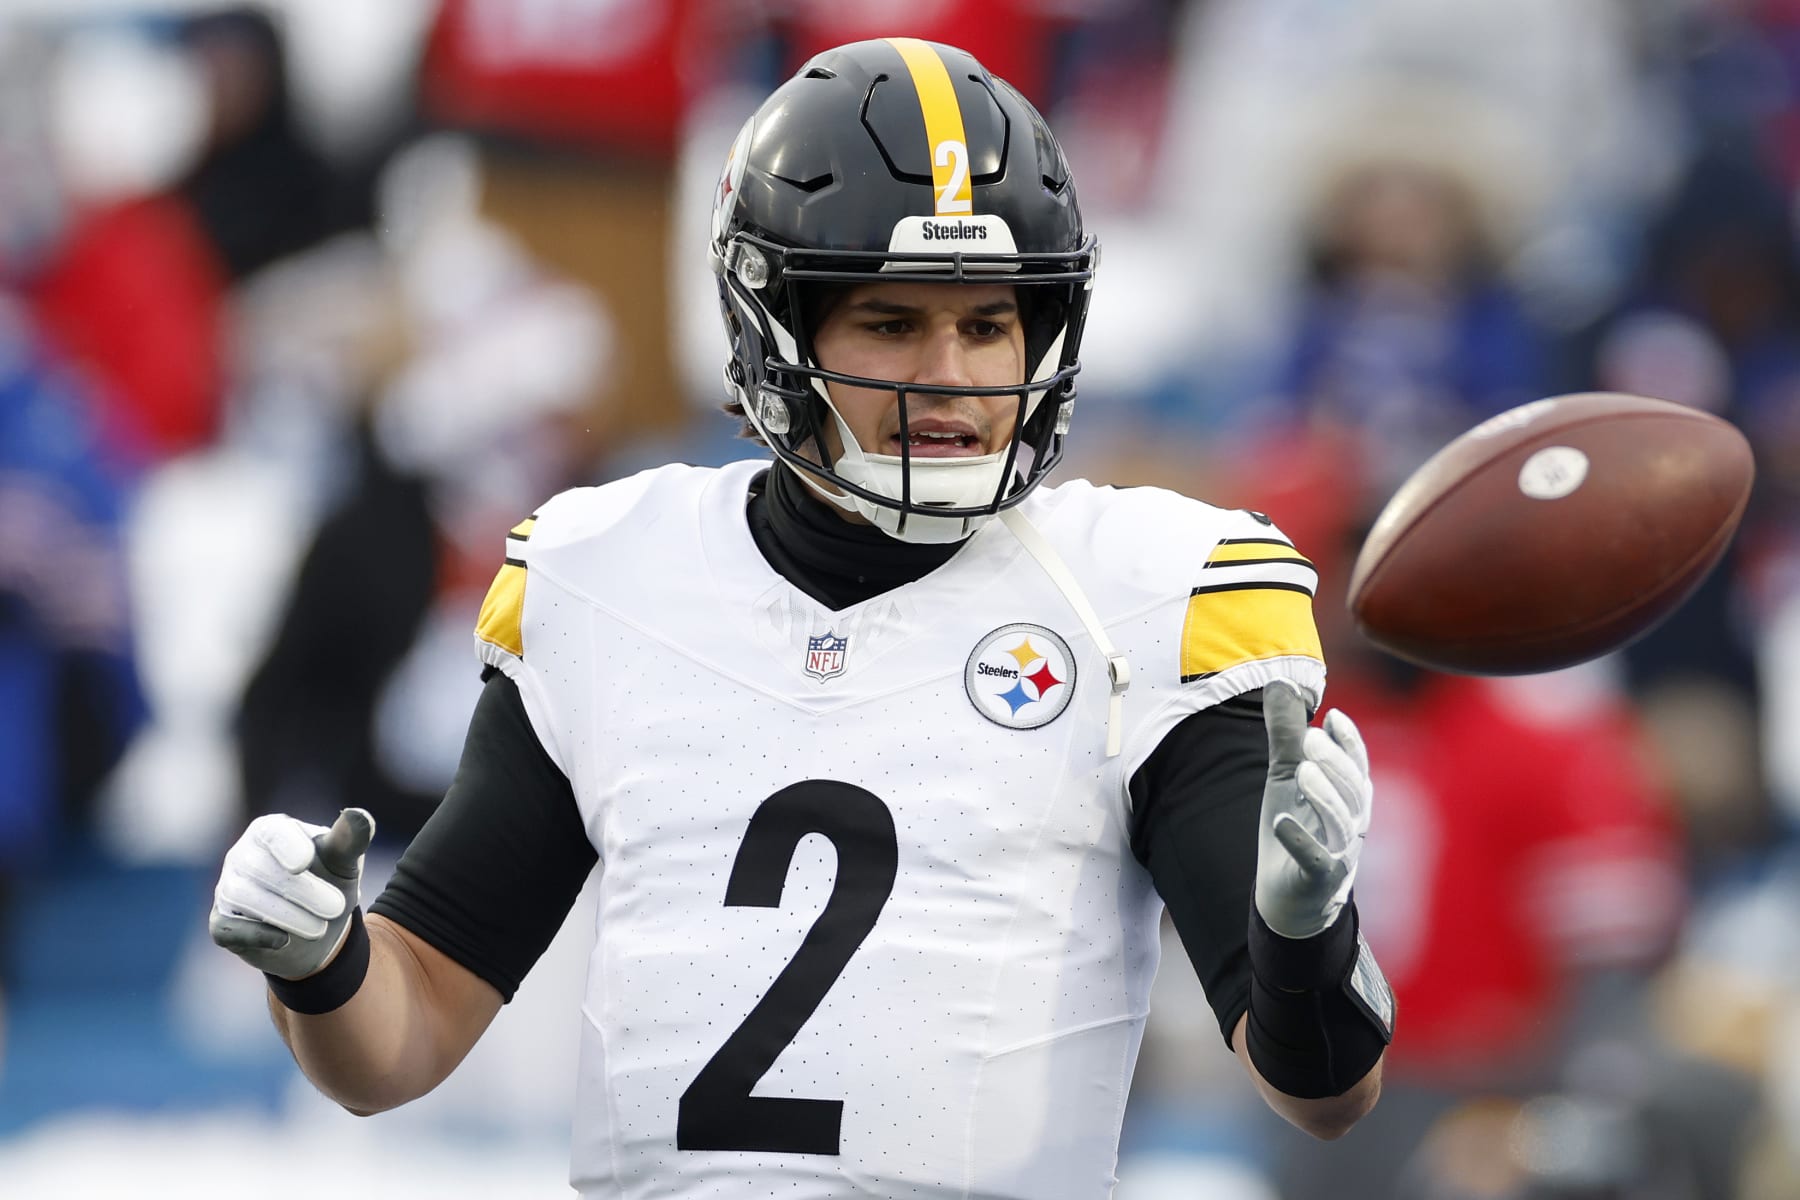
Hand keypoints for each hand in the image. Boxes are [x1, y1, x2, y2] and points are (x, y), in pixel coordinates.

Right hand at [210, 808, 374, 979]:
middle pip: (258, 868)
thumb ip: (350, 840)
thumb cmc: (330, 882)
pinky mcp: (221, 922)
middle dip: (301, 891)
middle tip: (337, 908)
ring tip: (320, 929)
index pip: (271, 832)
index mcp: (271, 830)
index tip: (303, 864)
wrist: (319, 928)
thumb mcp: (345, 862)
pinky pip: (226, 928)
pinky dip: (255, 935)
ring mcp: (228, 888)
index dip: (286, 846)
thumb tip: (358, 815)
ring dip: (285, 914)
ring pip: (242, 896)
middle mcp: (243, 855)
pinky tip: (283, 940)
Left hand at [1255, 680, 1371, 939]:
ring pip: (1343, 821)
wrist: (1288, 899)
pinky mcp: (1320, 880)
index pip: (1358, 765)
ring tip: (1300, 771)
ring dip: (1324, 794)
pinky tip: (1281, 822)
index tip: (1333, 716)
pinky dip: (1301, 840)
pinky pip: (1317, 860)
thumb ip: (1285, 734)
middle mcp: (1352, 824)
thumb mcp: (1286, 777)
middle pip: (1355, 790)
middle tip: (1308, 737)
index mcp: (1348, 798)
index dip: (1350, 742)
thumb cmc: (1295, 829)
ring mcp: (1339, 853)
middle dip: (1335, 762)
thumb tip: (1279, 681)